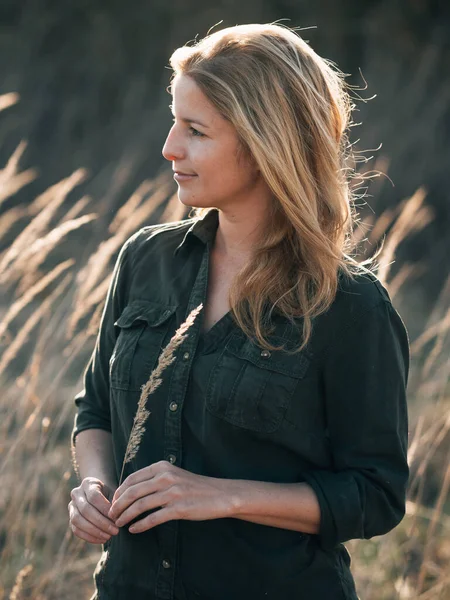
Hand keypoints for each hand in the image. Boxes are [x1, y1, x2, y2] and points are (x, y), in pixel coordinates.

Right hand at [68, 477, 119, 543]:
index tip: (116, 517)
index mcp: (88, 483)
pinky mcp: (70, 519)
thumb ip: (115, 502)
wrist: (100, 494)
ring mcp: (71, 506)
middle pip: (85, 509)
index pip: (94, 496)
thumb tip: (117, 518)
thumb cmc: (110, 494)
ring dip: (94, 531)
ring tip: (109, 536)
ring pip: (78, 520)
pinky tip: (102, 539)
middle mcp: (76, 493)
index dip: (104, 508)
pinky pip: (76, 530)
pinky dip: (89, 537)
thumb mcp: (114, 493)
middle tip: (115, 531)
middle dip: (101, 522)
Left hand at [108, 460, 236, 533]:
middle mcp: (166, 477)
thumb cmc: (195, 486)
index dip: (119, 492)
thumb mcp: (174, 474)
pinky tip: (134, 530)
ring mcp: (172, 493)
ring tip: (119, 524)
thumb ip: (156, 478)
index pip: (132, 479)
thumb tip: (132, 490)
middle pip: (133, 492)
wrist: (220, 494)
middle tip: (111, 516)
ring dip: (125, 516)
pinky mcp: (179, 508)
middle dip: (118, 506)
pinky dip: (140, 525)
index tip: (113, 503)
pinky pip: (153, 518)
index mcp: (162, 467)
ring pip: (140, 506)